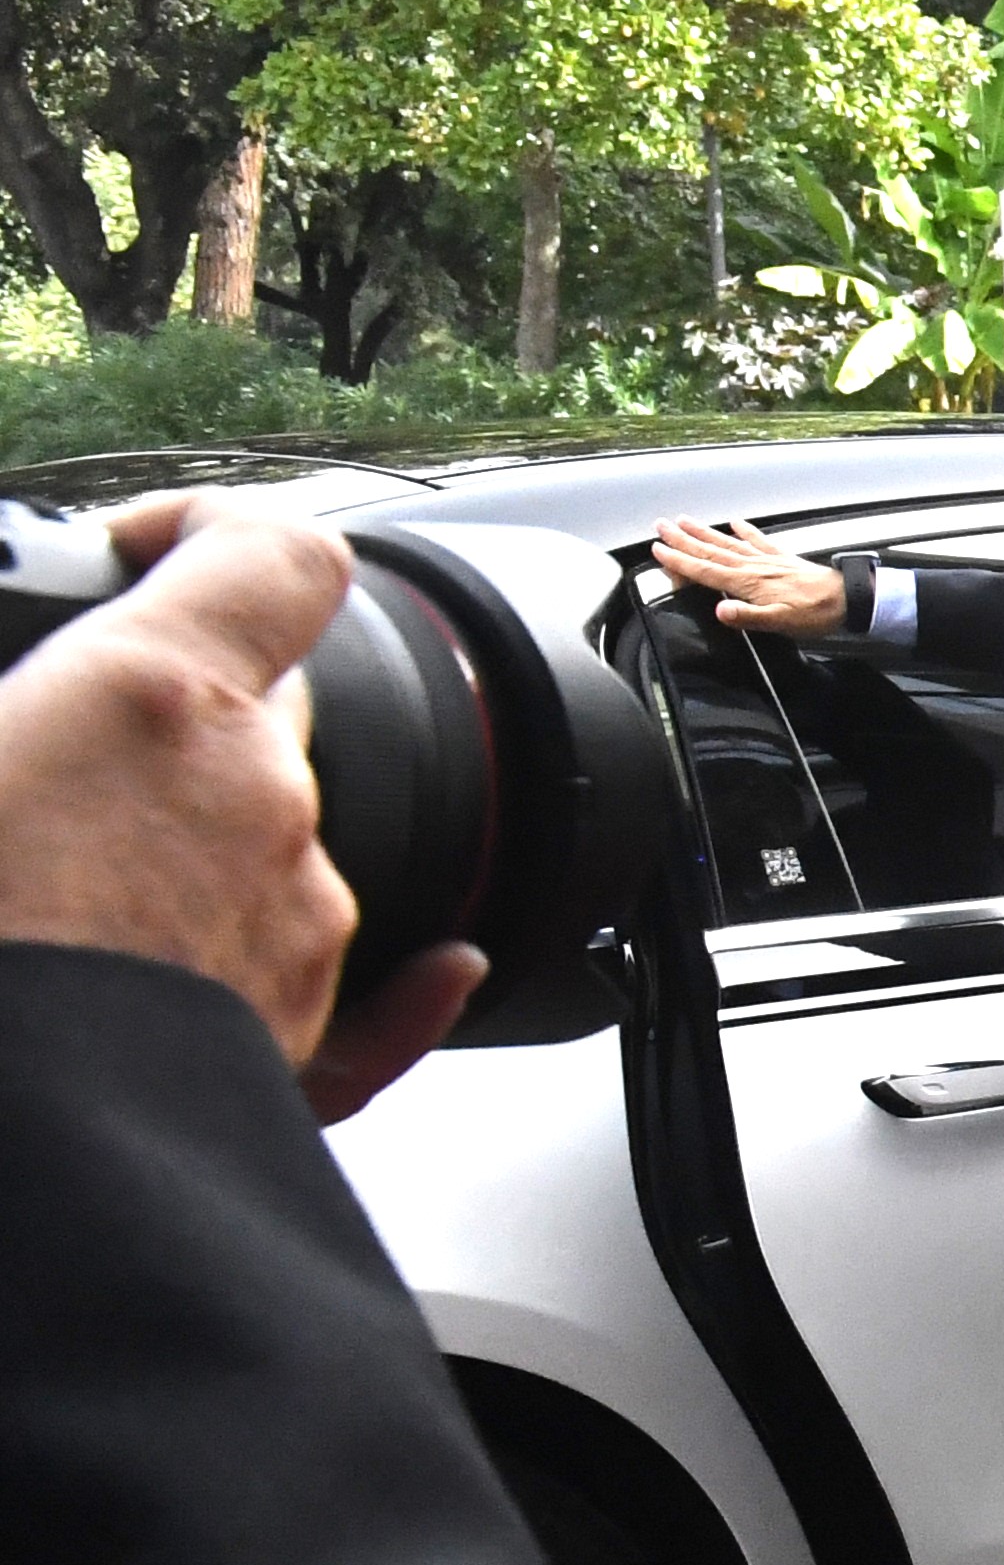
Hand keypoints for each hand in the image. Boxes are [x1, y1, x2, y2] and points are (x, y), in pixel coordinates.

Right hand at [0, 494, 482, 1114]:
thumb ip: (3, 709)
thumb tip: (12, 730)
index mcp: (159, 701)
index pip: (277, 553)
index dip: (218, 530)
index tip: (150, 549)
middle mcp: (261, 799)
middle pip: (266, 703)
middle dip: (181, 708)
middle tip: (72, 746)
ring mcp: (296, 919)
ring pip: (275, 837)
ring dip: (198, 836)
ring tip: (70, 883)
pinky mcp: (300, 1034)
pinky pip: (366, 985)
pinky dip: (358, 965)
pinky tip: (403, 968)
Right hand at [646, 514, 849, 638]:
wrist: (849, 600)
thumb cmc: (815, 613)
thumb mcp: (780, 623)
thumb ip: (747, 616)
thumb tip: (720, 610)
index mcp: (748, 582)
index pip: (705, 571)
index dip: (679, 561)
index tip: (657, 549)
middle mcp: (754, 567)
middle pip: (710, 551)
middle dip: (683, 539)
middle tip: (660, 525)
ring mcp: (768, 560)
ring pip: (728, 543)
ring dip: (705, 532)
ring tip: (684, 520)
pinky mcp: (783, 559)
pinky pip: (759, 540)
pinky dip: (745, 530)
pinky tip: (736, 522)